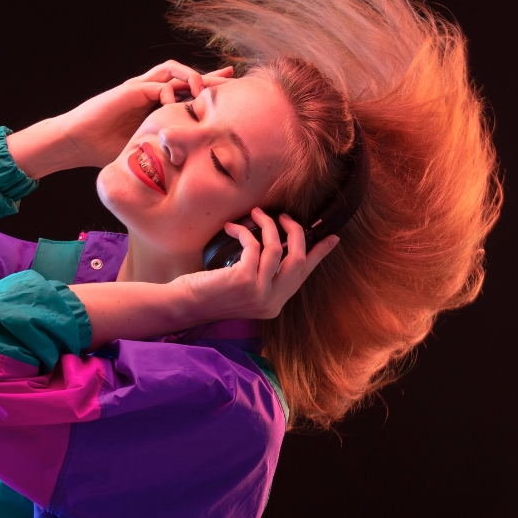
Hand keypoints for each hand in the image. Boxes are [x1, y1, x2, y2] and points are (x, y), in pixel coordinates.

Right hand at [7, 61, 232, 178]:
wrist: (77, 142)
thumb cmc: (104, 149)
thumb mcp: (143, 151)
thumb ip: (163, 151)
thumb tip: (189, 173)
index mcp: (154, 105)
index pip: (187, 92)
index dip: (208, 91)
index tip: (231, 94)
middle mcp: (149, 92)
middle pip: (185, 76)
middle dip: (209, 78)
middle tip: (231, 80)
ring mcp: (140, 89)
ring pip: (172, 70)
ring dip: (191, 77)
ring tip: (204, 91)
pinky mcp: (130, 91)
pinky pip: (156, 84)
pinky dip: (170, 91)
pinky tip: (176, 104)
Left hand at [172, 208, 339, 322]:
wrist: (185, 304)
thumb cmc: (209, 291)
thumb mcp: (244, 285)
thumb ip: (264, 274)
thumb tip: (280, 246)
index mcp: (274, 303)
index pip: (303, 275)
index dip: (319, 254)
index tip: (332, 237)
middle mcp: (271, 301)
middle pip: (297, 259)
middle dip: (294, 232)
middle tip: (284, 216)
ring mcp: (259, 292)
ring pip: (276, 248)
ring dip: (267, 225)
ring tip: (256, 213)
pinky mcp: (244, 280)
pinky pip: (252, 246)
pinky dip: (243, 232)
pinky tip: (231, 227)